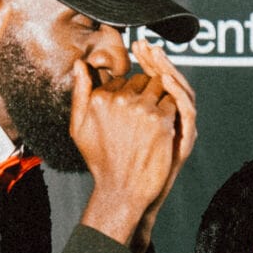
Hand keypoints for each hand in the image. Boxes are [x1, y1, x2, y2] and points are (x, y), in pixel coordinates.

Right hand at [71, 49, 192, 245]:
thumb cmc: (101, 160)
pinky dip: (171, 112)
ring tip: (153, 122)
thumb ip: (80, 93)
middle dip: (145, 93)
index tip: (128, 114)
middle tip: (143, 118)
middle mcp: (119, 100)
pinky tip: (163, 129)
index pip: (122, 79)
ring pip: (159, 87)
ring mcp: (141, 109)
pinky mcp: (161, 121)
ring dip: (160, 99)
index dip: (128, 94)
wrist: (122, 189)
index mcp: (99, 98)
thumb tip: (79, 63)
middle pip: (142, 79)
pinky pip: (172, 102)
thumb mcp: (79, 127)